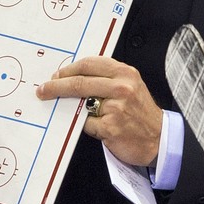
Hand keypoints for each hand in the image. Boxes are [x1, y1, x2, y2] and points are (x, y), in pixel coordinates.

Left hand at [37, 56, 161, 166]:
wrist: (159, 139)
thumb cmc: (142, 114)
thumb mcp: (131, 87)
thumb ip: (107, 80)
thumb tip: (75, 79)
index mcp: (125, 73)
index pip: (89, 64)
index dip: (69, 70)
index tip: (56, 75)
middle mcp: (121, 87)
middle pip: (79, 82)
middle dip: (57, 86)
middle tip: (44, 90)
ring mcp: (116, 107)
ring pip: (80, 103)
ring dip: (68, 107)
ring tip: (61, 107)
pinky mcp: (110, 127)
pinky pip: (86, 124)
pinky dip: (85, 126)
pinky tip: (94, 126)